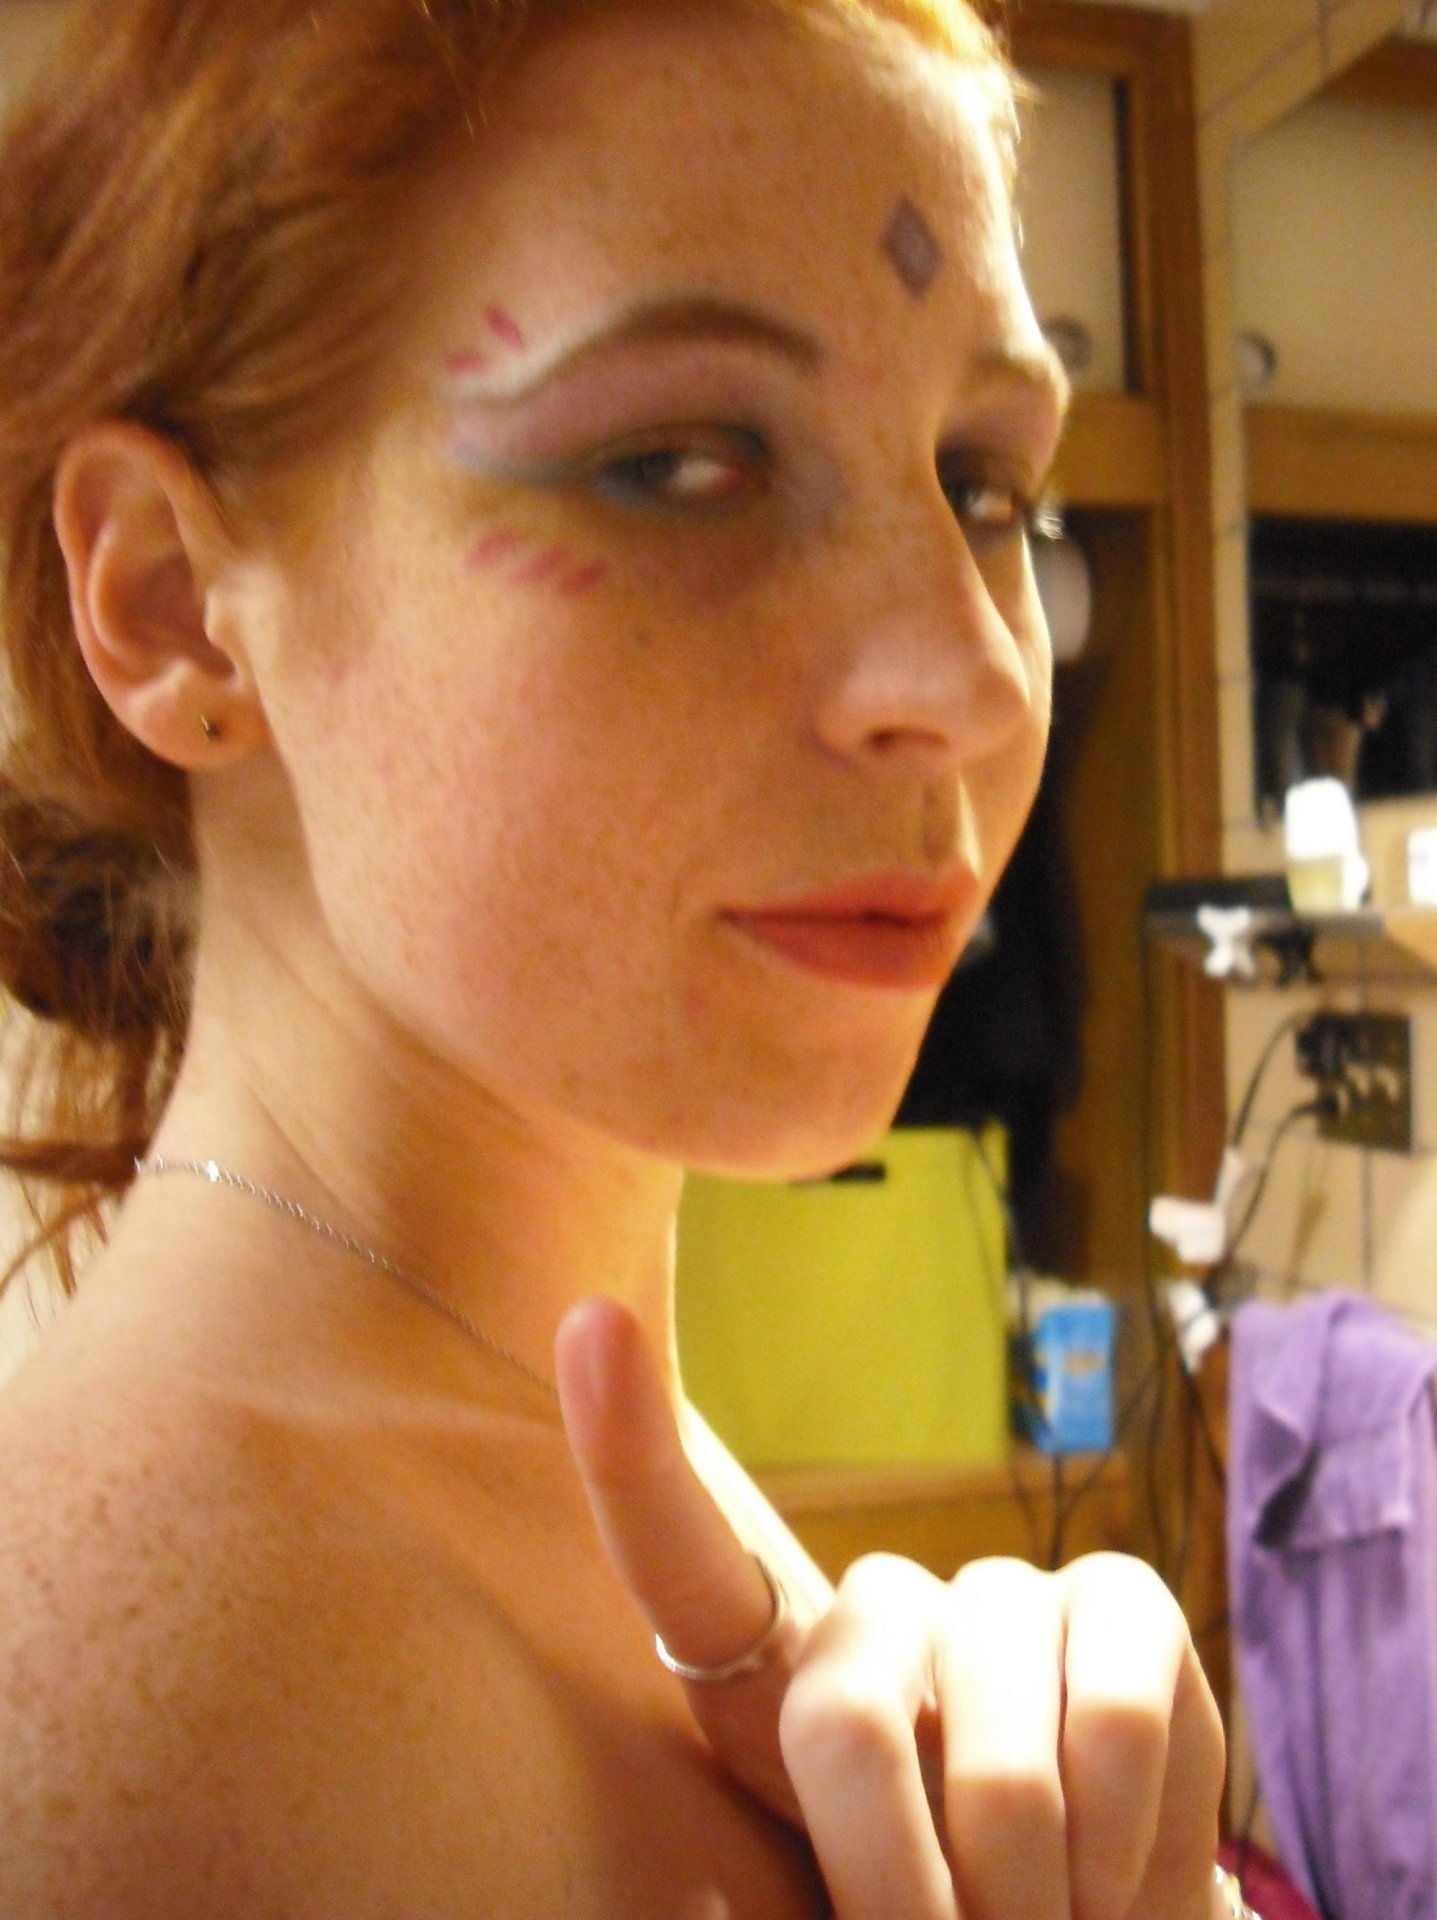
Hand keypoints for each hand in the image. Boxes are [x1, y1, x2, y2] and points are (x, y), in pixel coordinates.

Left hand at [557, 1297, 1228, 1919]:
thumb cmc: (939, 1916)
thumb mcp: (846, 1890)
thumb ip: (819, 1834)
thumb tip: (690, 1478)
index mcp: (771, 1679)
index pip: (676, 1555)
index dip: (628, 1446)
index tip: (591, 1320)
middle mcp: (875, 1604)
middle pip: (845, 1728)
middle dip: (908, 1900)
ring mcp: (999, 1589)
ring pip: (996, 1765)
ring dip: (1032, 1903)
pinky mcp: (1121, 1596)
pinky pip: (1110, 1720)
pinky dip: (1123, 1848)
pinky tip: (1119, 1874)